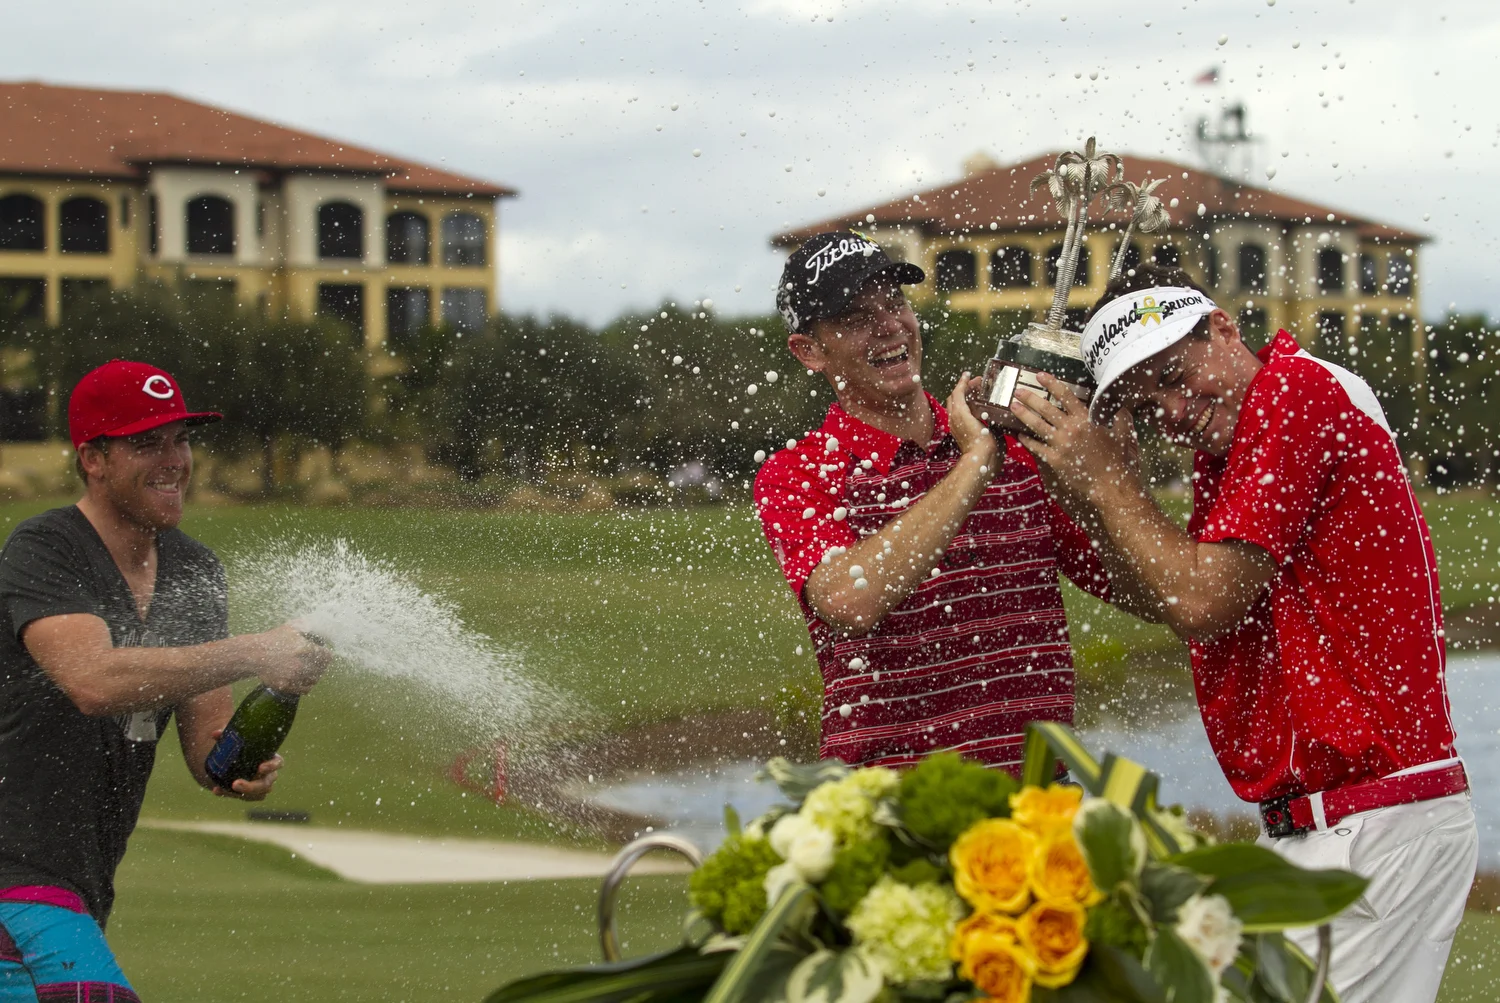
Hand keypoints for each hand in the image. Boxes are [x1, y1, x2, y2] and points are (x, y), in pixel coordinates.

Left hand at [209, 731, 282, 800]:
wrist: (236, 760)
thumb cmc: (243, 747)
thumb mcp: (237, 740)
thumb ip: (227, 736)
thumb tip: (216, 733)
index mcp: (271, 759)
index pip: (278, 763)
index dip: (271, 766)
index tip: (260, 767)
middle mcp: (269, 775)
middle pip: (266, 784)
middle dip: (251, 786)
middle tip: (235, 784)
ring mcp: (260, 786)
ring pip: (257, 794)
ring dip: (240, 793)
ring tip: (220, 788)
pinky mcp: (250, 794)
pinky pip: (243, 797)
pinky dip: (228, 794)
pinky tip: (216, 789)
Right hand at [254, 624, 331, 694]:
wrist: (253, 654)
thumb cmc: (273, 639)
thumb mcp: (291, 627)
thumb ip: (308, 624)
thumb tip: (324, 624)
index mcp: (304, 649)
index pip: (326, 656)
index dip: (327, 655)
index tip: (325, 654)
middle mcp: (300, 664)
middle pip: (322, 668)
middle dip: (322, 664)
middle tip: (319, 662)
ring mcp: (293, 676)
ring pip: (315, 679)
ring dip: (316, 675)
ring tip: (312, 670)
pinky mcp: (286, 685)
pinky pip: (305, 689)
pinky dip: (308, 685)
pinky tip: (305, 679)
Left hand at [947, 372, 998, 469]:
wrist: (980, 461)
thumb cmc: (983, 444)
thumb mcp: (985, 422)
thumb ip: (983, 410)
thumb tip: (988, 403)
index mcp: (960, 413)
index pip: (958, 392)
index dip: (964, 382)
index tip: (969, 375)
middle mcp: (954, 418)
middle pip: (955, 398)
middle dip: (964, 388)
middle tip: (977, 384)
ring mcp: (955, 426)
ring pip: (956, 406)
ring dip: (965, 398)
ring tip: (978, 394)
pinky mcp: (959, 433)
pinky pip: (959, 415)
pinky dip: (966, 407)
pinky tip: (978, 408)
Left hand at [1008, 374, 1135, 505]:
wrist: (1110, 485)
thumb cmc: (1117, 460)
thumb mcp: (1122, 434)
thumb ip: (1120, 417)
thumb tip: (1121, 406)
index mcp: (1085, 419)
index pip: (1066, 395)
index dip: (1052, 383)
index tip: (1040, 376)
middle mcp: (1070, 429)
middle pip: (1046, 408)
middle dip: (1030, 398)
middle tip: (1018, 391)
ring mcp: (1060, 445)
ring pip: (1037, 426)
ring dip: (1023, 415)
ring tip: (1012, 407)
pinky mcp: (1054, 460)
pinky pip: (1036, 447)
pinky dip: (1027, 440)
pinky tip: (1019, 434)